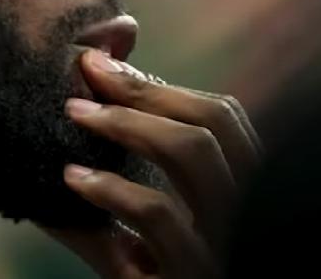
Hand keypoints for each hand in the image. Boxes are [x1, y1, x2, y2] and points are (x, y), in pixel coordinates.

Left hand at [46, 49, 261, 277]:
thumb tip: (97, 84)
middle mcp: (248, 211)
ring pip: (196, 155)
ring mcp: (227, 246)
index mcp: (240, 192)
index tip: (102, 62)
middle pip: (215, 124)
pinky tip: (72, 179)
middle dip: (144, 89)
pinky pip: (160, 218)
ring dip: (129, 122)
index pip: (224, 117)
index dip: (162, 83)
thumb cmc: (153, 276)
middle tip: (83, 75)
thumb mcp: (147, 222)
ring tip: (73, 113)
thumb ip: (132, 164)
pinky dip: (112, 189)